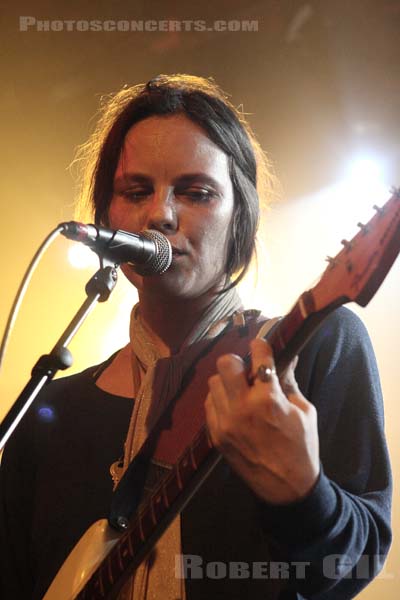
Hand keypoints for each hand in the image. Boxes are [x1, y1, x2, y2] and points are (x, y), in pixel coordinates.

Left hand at [205, 337, 319, 504]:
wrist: (287, 488)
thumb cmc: (302, 447)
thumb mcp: (304, 411)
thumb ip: (289, 381)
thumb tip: (287, 357)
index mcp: (269, 399)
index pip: (258, 357)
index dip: (260, 346)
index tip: (261, 345)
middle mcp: (243, 407)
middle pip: (225, 364)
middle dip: (237, 362)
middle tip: (247, 371)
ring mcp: (225, 422)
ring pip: (213, 383)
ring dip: (227, 382)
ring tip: (240, 391)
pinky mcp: (215, 435)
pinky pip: (209, 404)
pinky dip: (220, 400)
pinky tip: (233, 408)